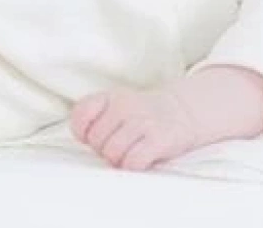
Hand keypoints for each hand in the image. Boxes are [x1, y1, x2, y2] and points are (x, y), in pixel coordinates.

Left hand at [70, 87, 199, 170]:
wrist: (181, 111)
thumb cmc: (142, 115)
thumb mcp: (116, 106)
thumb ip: (94, 117)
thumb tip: (84, 138)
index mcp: (110, 97)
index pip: (81, 113)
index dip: (82, 132)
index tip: (92, 137)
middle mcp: (125, 105)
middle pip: (96, 140)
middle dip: (104, 149)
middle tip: (119, 146)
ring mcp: (143, 121)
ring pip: (113, 152)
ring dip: (120, 160)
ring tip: (130, 152)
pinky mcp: (159, 138)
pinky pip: (133, 161)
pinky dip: (134, 165)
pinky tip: (141, 158)